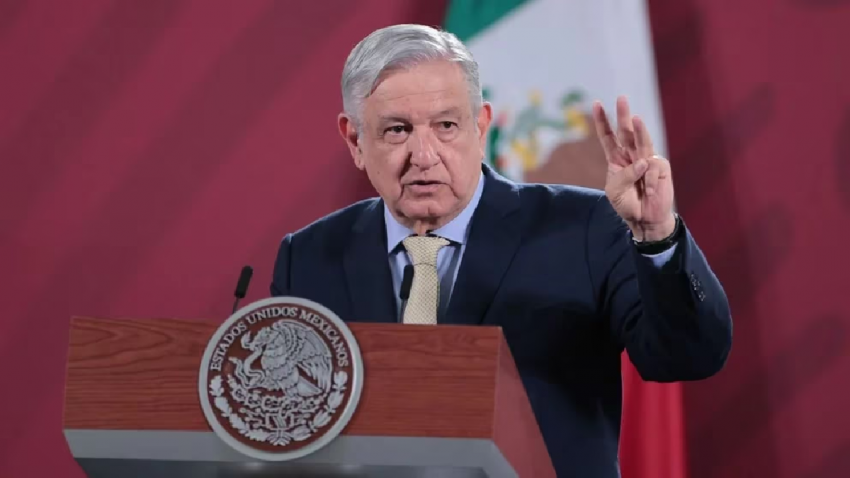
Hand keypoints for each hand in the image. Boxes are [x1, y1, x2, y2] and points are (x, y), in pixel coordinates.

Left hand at [592, 96, 675, 240]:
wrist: (644, 219)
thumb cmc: (627, 204)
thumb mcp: (616, 191)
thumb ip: (624, 176)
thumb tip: (643, 162)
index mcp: (616, 159)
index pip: (608, 136)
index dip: (603, 121)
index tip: (596, 104)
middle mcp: (631, 156)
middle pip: (626, 132)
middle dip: (623, 115)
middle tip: (621, 98)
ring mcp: (647, 160)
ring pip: (643, 141)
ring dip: (639, 130)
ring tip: (635, 118)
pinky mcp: (661, 168)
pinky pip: (653, 169)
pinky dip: (649, 181)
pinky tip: (648, 193)